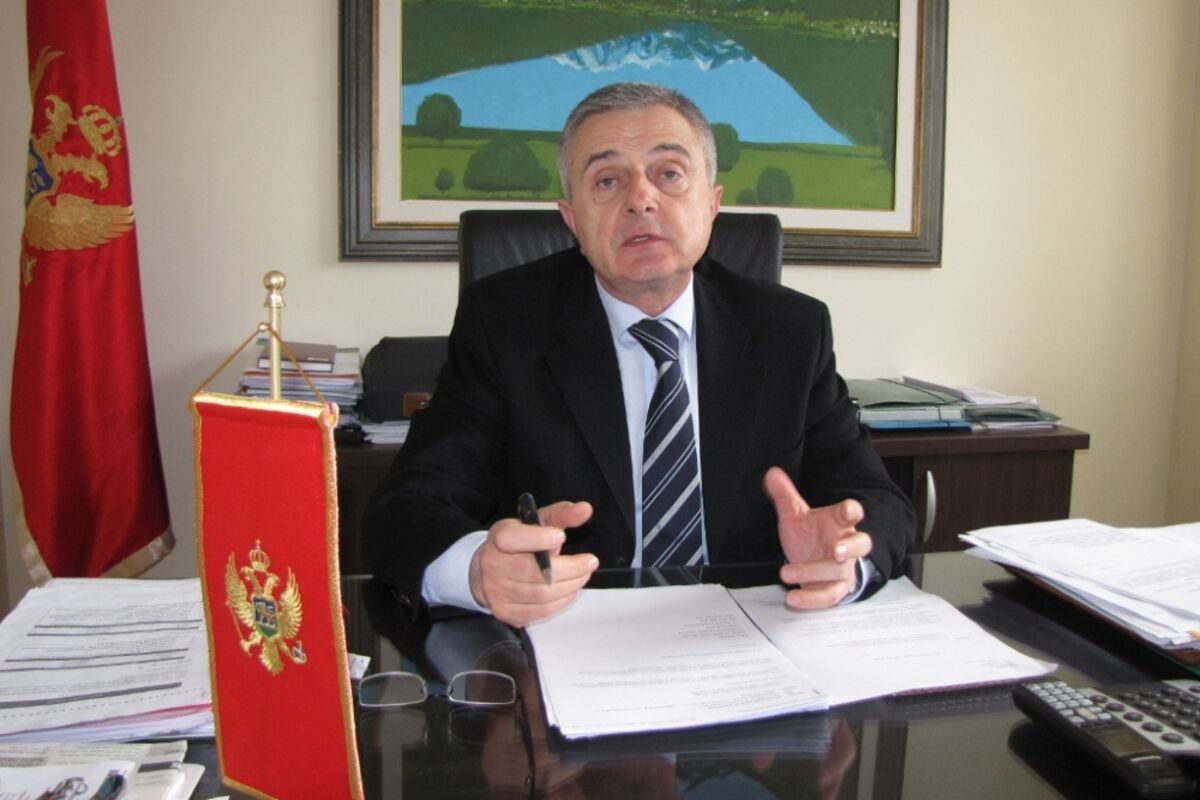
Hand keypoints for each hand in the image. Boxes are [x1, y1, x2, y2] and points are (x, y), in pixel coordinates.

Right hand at [470, 500, 597, 626]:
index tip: (561, 536)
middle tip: (589, 562)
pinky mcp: (506, 612)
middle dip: (569, 568)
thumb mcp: (538, 523)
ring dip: (570, 585)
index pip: (512, 538)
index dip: (538, 538)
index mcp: (499, 538)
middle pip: (532, 571)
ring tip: (583, 575)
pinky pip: (540, 611)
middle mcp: (493, 565)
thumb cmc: (520, 544)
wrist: (492, 570)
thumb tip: (585, 509)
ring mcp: (497, 591)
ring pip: (540, 594)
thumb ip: (561, 515)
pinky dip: (561, 601)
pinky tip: (570, 590)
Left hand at [763, 466, 872, 608]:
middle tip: (836, 552)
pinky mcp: (836, 589)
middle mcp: (846, 545)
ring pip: (838, 573)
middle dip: (850, 548)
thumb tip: (771, 473)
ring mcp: (843, 569)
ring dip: (814, 573)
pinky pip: (828, 596)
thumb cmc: (810, 535)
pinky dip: (810, 599)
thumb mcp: (795, 515)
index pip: (851, 513)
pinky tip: (792, 598)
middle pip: (860, 545)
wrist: (812, 561)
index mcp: (839, 523)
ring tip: (786, 573)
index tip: (848, 511)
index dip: (851, 511)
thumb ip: (785, 496)